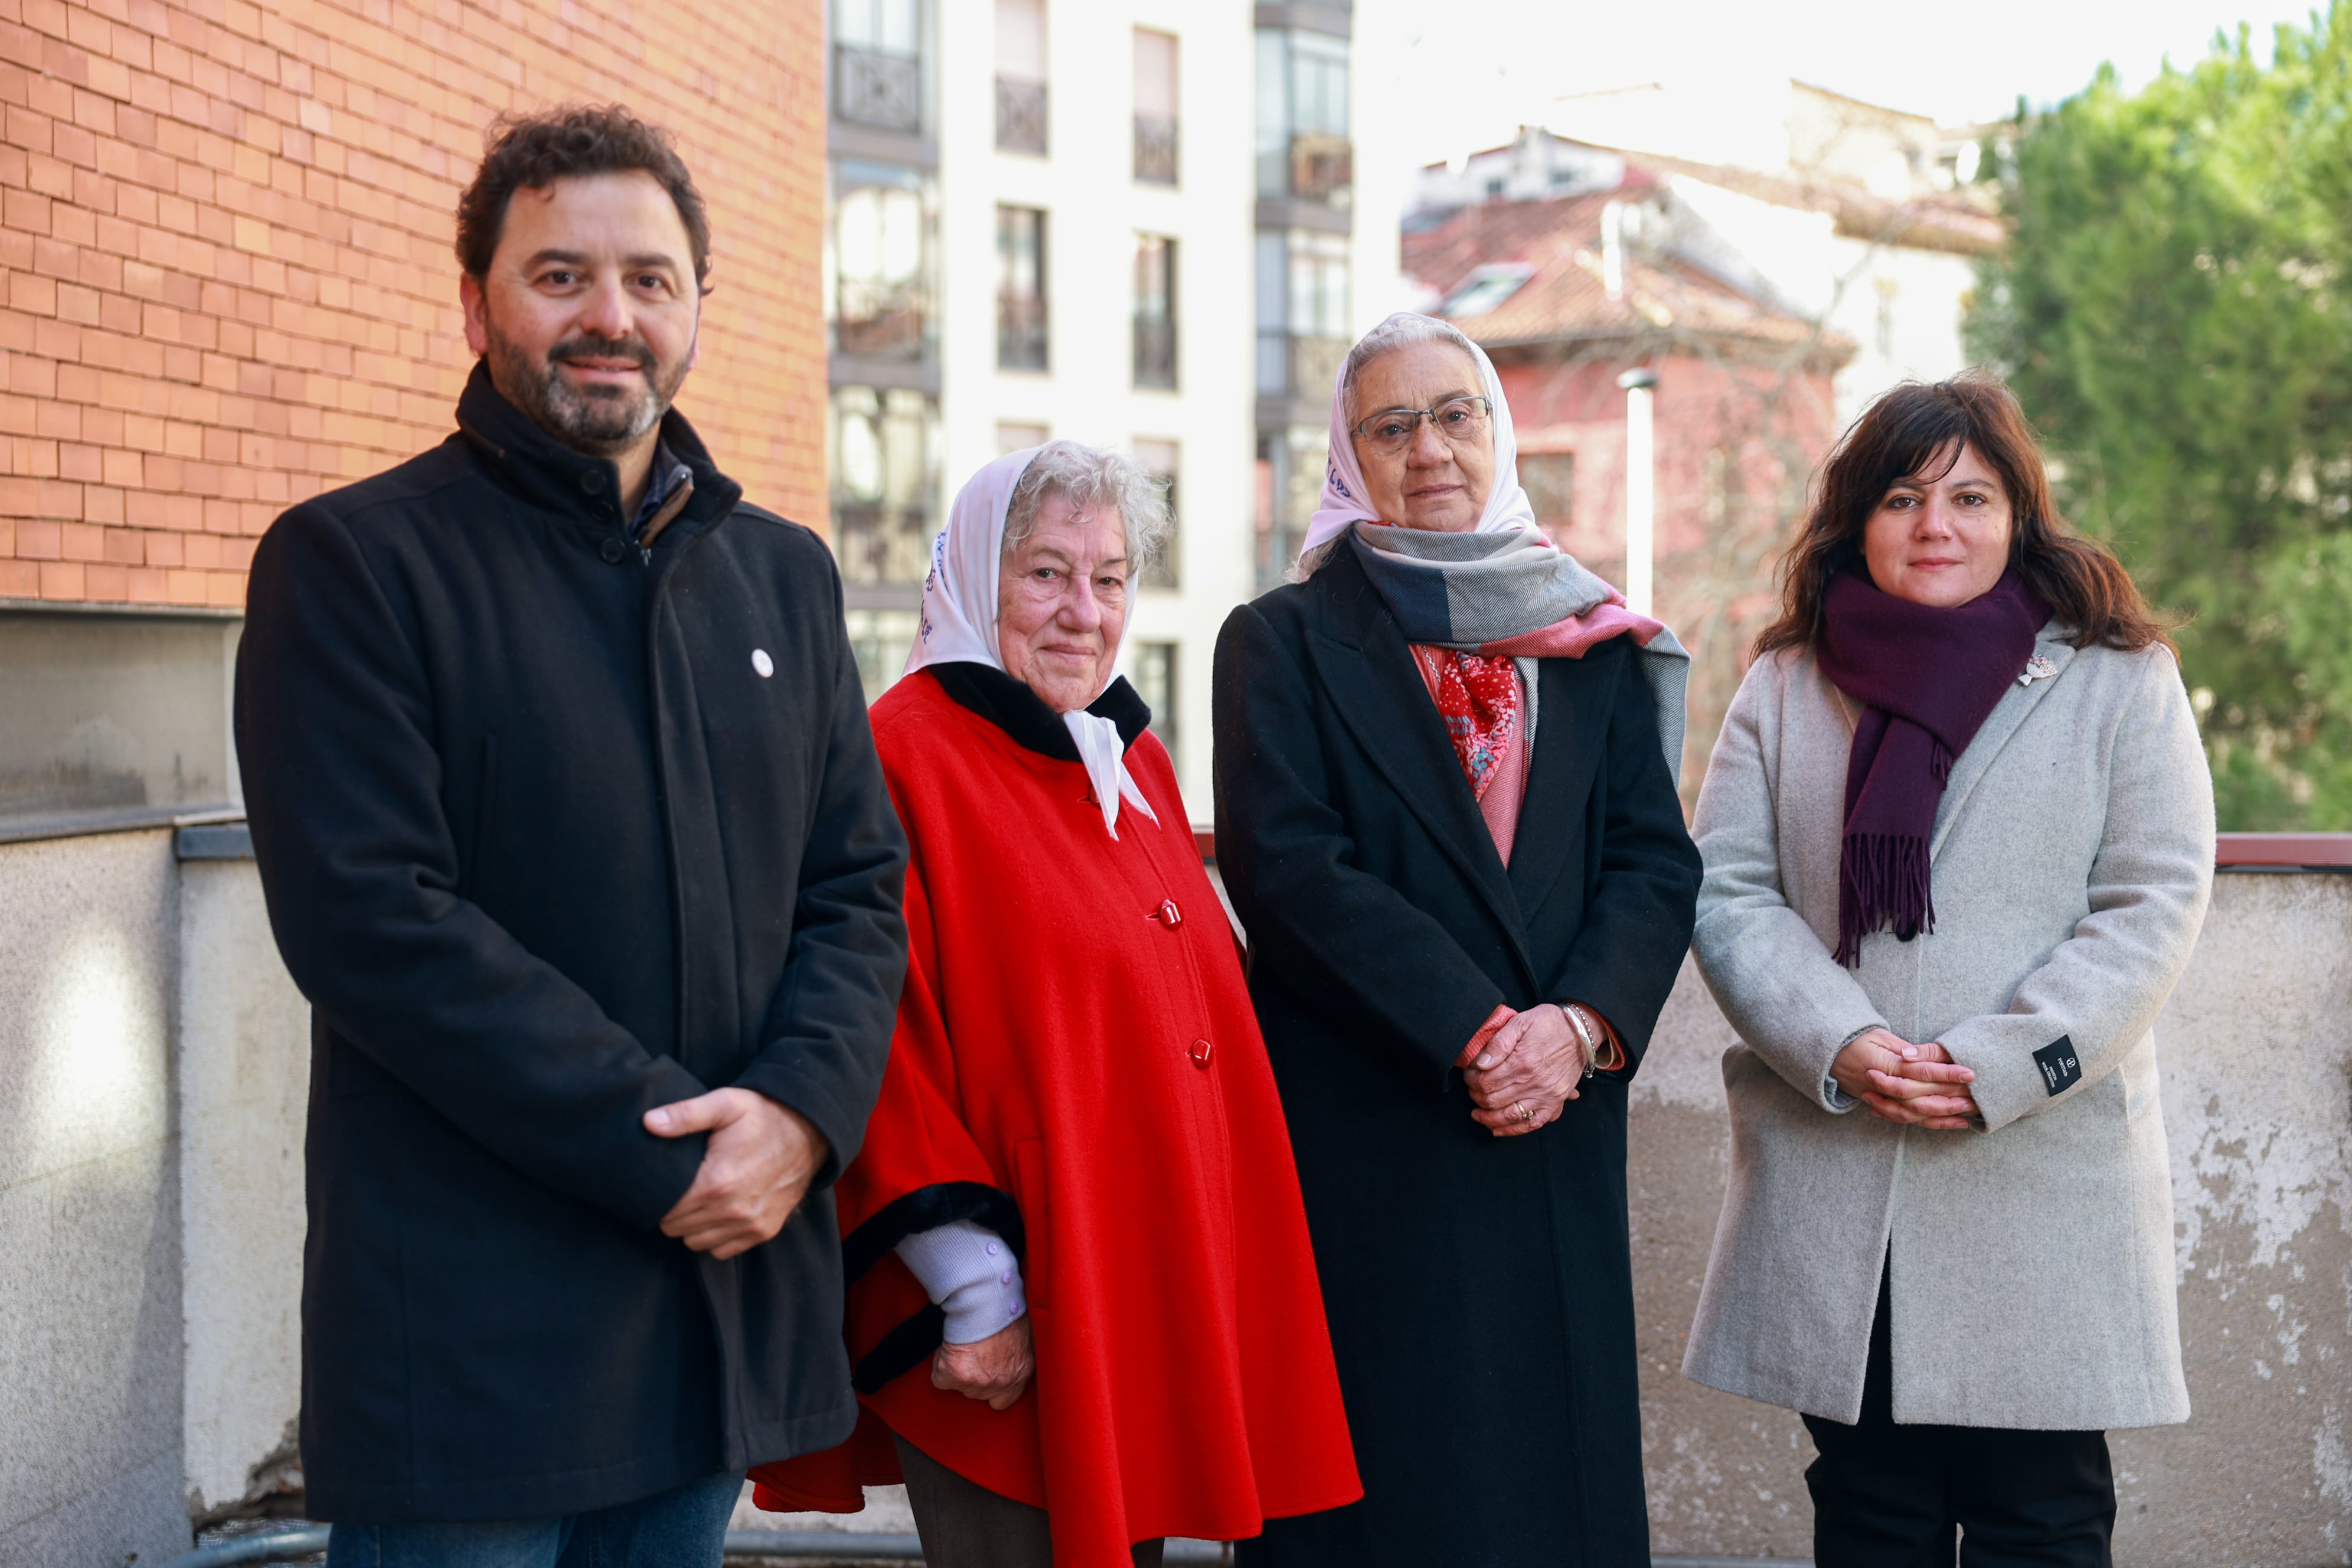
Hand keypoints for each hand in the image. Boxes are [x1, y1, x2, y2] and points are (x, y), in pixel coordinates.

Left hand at [646, 1088, 830, 1258]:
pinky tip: (718, 1212)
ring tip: (699, 1199)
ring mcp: (750, 1224)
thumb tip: (648, 1122)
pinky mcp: (764, 1231)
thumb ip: (684, 1115)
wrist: (810, 1130)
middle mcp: (733, 1210)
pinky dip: (715, 1236)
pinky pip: (722, 1250)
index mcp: (716, 1181)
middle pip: (676, 1229)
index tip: (664, 1182)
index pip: (665, 1211)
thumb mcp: (724, 1104)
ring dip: (692, 1225)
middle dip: (672, 1211)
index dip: (658, 1197)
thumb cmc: (762, 1115)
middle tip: (681, 1188)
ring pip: (695, 1243)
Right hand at [932, 1315, 1034, 1410]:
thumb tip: (1011, 1353)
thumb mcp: (1024, 1333)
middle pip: (978, 1394)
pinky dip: (940, 1365)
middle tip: (971, 1355)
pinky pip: (940, 1379)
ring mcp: (978, 1383)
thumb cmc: (1007, 1308)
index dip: (992, 1389)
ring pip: (960, 1386)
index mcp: (1021, 1372)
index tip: (985, 1375)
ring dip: (957, 1370)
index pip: (1004, 1400)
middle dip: (973, 1378)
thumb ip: (1017, 1352)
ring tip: (962, 1345)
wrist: (986, 1300)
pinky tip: (949, 1348)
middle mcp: (1001, 1383)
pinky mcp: (955, 1377)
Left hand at [1464, 1004, 1583, 1136]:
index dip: (1471, 1080)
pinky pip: (1533, 1124)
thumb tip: (1481, 1063)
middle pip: (1494, 1100)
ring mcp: (1546, 1096)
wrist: (1581, 1031)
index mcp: (1522, 1062)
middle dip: (1476, 1097)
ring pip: (1509, 1116)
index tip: (1469, 1075)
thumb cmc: (1549, 1023)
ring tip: (1477, 1113)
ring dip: (1488, 1117)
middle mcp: (1534, 1083)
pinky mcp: (1555, 1102)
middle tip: (1472, 1089)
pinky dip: (1513, 1130)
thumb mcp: (1521, 1022)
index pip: (1486, 1081)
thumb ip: (1499, 1042)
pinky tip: (1498, 1129)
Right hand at [1832, 1028, 1976, 1130]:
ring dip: (1946, 1114)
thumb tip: (1925, 1057)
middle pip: (1923, 1097)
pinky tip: (1955, 1122)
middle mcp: (1884, 1087)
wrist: (1829, 1056)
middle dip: (1952, 1098)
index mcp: (1885, 1066)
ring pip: (1918, 1113)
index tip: (1969, 1072)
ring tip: (1970, 1111)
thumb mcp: (1880, 1036)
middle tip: (1978, 1096)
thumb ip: (1904, 1049)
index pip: (1921, 1071)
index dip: (1946, 1073)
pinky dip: (1934, 1123)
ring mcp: (1883, 1100)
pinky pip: (1911, 1120)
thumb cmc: (1857, 1041)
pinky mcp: (1886, 1107)